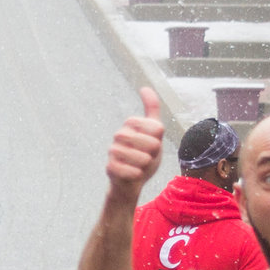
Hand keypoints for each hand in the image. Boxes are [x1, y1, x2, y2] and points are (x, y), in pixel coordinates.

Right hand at [103, 88, 163, 205]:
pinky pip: (131, 171)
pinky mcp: (110, 168)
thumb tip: (144, 87)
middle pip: (152, 143)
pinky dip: (137, 175)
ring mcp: (113, 151)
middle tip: (148, 158)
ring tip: (140, 166)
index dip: (159, 140)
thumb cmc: (144, 156)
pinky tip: (134, 175)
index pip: (157, 128)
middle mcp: (120, 135)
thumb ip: (151, 109)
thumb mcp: (153, 132)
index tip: (153, 145)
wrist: (131, 182)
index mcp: (131, 124)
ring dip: (146, 165)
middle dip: (154, 154)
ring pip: (141, 158)